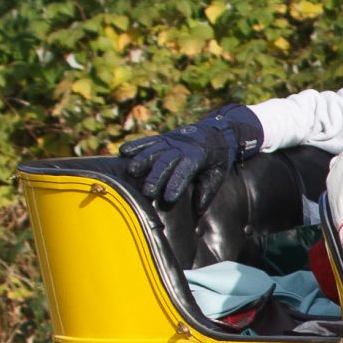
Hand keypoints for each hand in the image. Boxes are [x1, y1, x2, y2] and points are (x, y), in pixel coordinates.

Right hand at [119, 104, 264, 207]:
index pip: (185, 171)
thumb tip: (198, 210)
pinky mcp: (163, 138)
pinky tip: (123, 152)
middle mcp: (182, 147)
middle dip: (156, 177)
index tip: (168, 198)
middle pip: (166, 161)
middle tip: (147, 193)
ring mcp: (171, 141)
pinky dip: (135, 146)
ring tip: (131, 172)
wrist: (217, 131)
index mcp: (198, 156)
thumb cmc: (217, 158)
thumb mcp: (218, 174)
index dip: (176, 184)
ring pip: (154, 150)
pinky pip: (147, 141)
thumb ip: (207, 191)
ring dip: (141, 160)